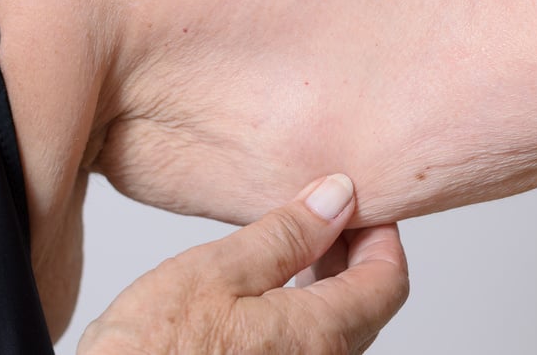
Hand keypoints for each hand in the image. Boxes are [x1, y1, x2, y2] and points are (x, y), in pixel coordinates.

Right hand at [77, 174, 408, 353]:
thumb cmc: (148, 352)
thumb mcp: (216, 272)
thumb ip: (286, 234)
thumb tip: (338, 197)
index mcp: (318, 336)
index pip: (388, 279)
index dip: (381, 233)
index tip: (359, 203)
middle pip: (369, 304)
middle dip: (353, 252)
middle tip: (323, 214)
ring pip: (340, 327)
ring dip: (329, 280)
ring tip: (293, 243)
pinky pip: (310, 345)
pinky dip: (305, 308)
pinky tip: (269, 290)